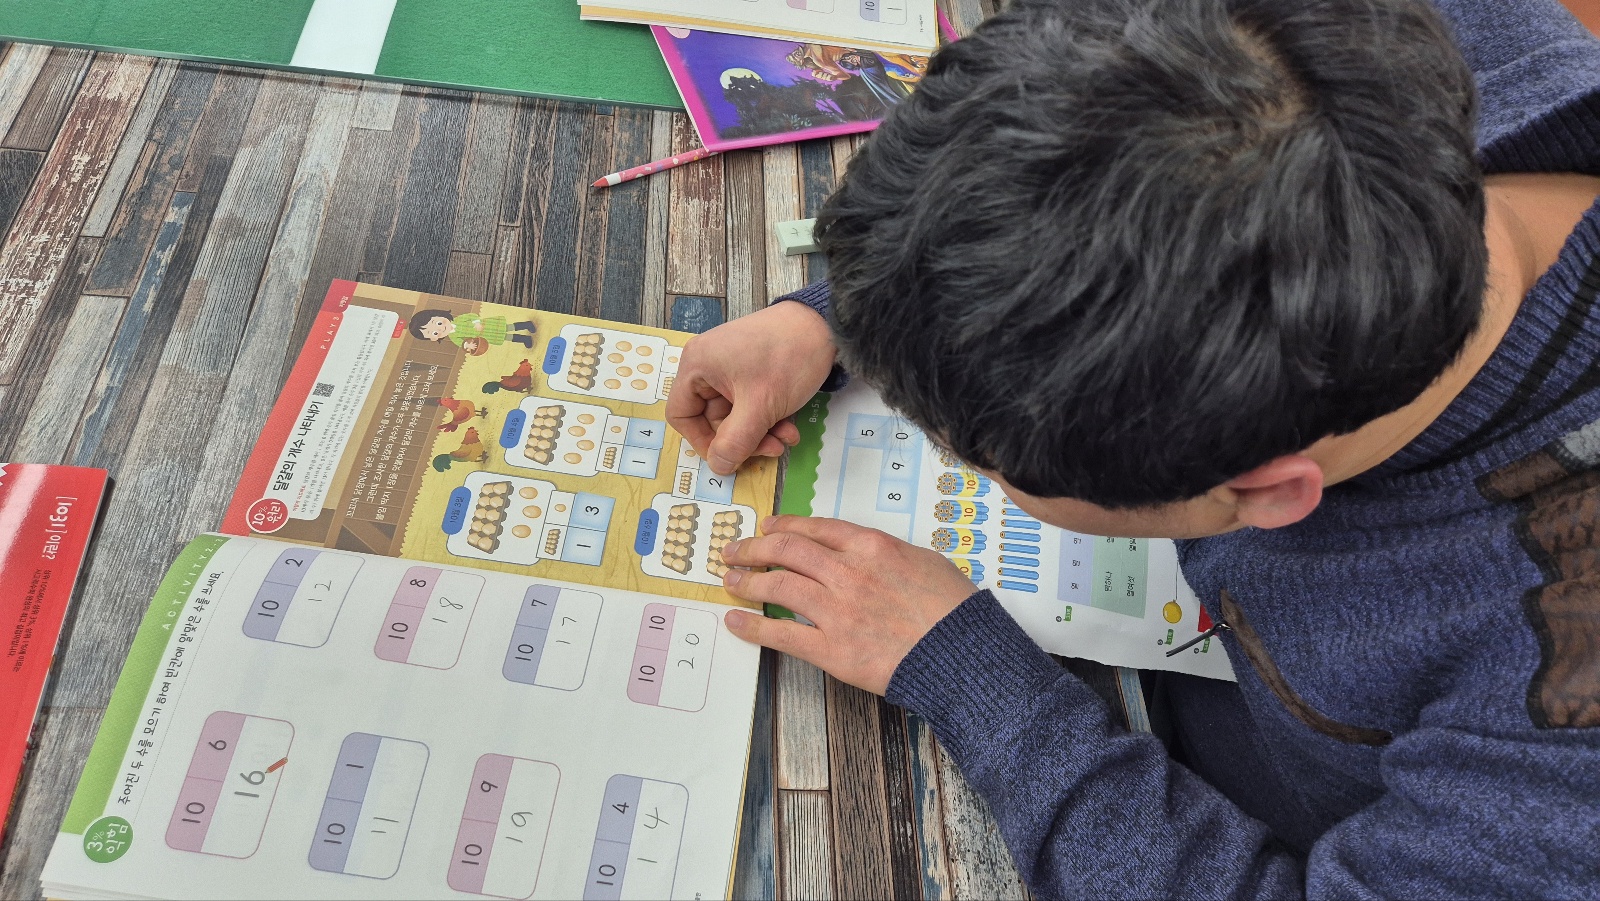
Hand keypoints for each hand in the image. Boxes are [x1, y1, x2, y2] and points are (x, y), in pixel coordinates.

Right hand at [667, 302, 835, 474]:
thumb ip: (735, 441)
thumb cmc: (788, 357)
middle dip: (743, 439)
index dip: (702, 441)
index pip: (682, 415)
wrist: (826, 325)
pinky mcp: (752, 372)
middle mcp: (708, 366)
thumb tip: (718, 468)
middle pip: (712, 419)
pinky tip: (790, 426)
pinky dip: (768, 420)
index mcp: (697, 365)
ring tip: (786, 437)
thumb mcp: (760, 406)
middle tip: (771, 448)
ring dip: (760, 433)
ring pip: (735, 417)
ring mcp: (730, 369)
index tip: (728, 457)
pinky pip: (750, 406)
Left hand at [719, 515, 975, 694]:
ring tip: (731, 581)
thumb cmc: (953, 610)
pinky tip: (736, 623)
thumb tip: (863, 554)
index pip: (815, 528)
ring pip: (778, 586)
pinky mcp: (831, 649)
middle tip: (735, 551)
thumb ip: (886, 553)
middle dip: (754, 548)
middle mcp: (847, 573)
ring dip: (748, 581)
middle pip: (787, 550)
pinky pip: (782, 634)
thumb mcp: (924, 561)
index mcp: (871, 547)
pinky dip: (753, 627)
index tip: (768, 528)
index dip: (785, 526)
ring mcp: (836, 611)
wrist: (961, 654)